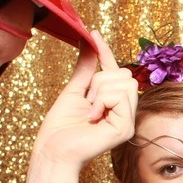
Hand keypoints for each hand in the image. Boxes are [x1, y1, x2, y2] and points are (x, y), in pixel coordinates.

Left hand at [32, 31, 137, 167]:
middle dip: (100, 80)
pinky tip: (93, 117)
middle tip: (87, 100)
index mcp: (113, 102)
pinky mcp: (127, 128)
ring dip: (101, 92)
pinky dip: (103, 102)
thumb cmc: (60, 128)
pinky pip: (121, 96)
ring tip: (89, 111)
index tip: (93, 32)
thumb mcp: (73, 90)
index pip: (115, 70)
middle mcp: (125, 111)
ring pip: (125, 83)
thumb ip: (86, 69)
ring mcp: (128, 120)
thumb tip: (88, 43)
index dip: (105, 51)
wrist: (54, 150)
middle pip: (124, 74)